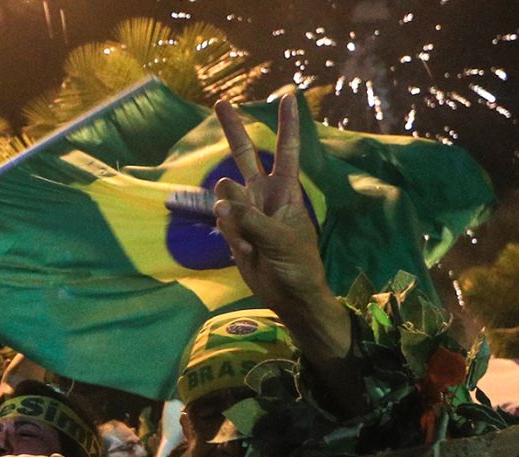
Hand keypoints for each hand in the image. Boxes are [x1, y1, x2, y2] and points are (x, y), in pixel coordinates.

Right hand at [210, 94, 334, 315]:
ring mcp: (246, 213)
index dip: (288, 125)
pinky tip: (246, 249)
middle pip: (246, 156)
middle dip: (234, 130)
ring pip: (227, 193)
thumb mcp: (280, 239)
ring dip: (231, 205)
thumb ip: (251, 219)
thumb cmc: (298, 265)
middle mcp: (264, 196)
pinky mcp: (233, 232)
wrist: (289, 297)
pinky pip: (223, 223)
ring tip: (242, 229)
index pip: (287, 152)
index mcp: (286, 192)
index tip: (289, 97)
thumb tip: (221, 201)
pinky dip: (231, 234)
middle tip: (220, 103)